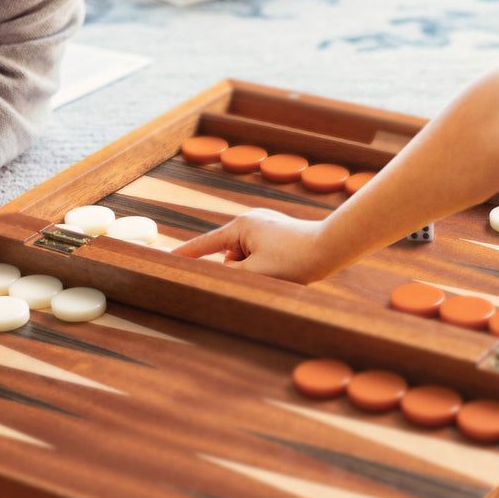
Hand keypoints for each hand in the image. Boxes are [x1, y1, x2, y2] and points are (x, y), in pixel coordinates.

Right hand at [173, 208, 326, 282]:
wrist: (331, 247)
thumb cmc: (295, 258)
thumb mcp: (256, 272)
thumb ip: (230, 275)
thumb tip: (220, 274)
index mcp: (241, 226)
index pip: (205, 244)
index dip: (185, 254)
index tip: (167, 259)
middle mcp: (251, 222)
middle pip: (229, 256)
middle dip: (240, 270)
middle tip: (262, 275)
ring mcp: (265, 227)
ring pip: (246, 259)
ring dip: (255, 271)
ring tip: (279, 272)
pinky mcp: (277, 235)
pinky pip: (260, 256)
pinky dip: (266, 267)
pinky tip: (284, 269)